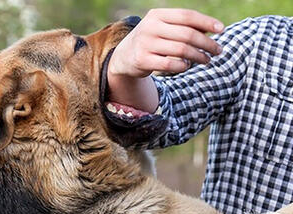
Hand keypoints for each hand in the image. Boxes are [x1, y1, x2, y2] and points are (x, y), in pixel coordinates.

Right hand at [106, 9, 224, 112]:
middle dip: (207, 43)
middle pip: (187, 34)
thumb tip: (214, 29)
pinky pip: (171, 64)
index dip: (206, 22)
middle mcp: (150, 27)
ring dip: (199, 56)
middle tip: (218, 50)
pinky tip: (187, 66)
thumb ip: (183, 26)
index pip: (186, 16)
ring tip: (207, 60)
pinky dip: (183, 66)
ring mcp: (145, 44)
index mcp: (157, 15)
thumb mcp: (163, 28)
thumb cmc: (151, 40)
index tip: (221, 30)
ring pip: (181, 50)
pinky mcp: (142, 60)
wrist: (124, 56)